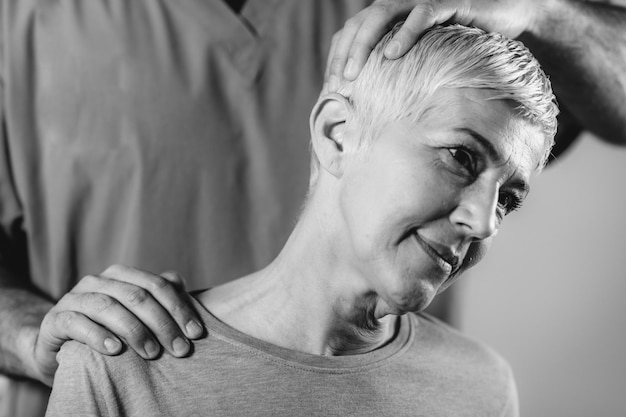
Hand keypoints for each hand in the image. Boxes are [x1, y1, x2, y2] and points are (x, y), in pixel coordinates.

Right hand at [33, 265, 203, 384]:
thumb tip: (183, 287)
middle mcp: (97, 281)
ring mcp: (74, 298)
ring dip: (134, 330)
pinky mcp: (54, 319)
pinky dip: (98, 335)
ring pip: (108, 306)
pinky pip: (77, 323)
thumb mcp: (133, 314)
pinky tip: (115, 350)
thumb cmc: (105, 330)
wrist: (57, 346)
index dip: (179, 308)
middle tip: (180, 349)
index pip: (157, 285)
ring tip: (152, 353)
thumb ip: (157, 298)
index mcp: (120, 275)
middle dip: (163, 323)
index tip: (196, 333)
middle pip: (137, 296)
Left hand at [326, 0, 540, 88]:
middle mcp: (403, 6)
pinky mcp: (449, 2)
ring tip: (355, 72)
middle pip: (361, 21)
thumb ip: (401, 76)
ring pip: (383, 13)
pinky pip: (422, 12)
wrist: (511, 25)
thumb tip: (377, 108)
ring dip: (365, 43)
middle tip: (339, 82)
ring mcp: (424, 1)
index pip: (352, 31)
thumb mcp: (425, 65)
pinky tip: (392, 54)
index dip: (338, 55)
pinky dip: (405, 32)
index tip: (332, 85)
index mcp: (392, 20)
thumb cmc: (464, 48)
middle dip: (346, 52)